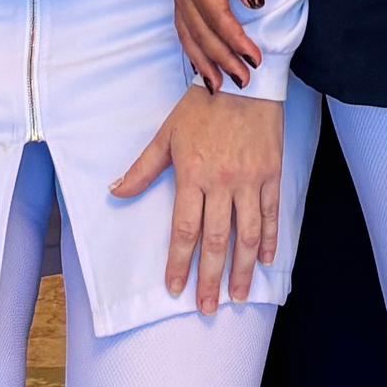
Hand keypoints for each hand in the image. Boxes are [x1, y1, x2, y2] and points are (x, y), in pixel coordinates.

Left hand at [112, 83, 284, 310]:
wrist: (244, 79)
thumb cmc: (202, 105)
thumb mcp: (166, 134)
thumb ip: (142, 168)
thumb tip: (115, 191)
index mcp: (193, 175)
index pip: (184, 230)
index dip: (180, 263)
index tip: (176, 288)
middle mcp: (222, 183)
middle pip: (216, 241)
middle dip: (210, 279)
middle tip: (207, 307)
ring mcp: (250, 180)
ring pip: (247, 235)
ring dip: (244, 270)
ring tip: (239, 296)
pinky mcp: (271, 174)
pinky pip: (270, 214)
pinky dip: (269, 240)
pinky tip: (266, 261)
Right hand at [170, 0, 262, 91]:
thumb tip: (254, 2)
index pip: (216, 17)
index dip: (235, 42)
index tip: (255, 60)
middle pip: (200, 32)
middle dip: (221, 59)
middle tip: (244, 82)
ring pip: (187, 31)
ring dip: (203, 58)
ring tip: (217, 84)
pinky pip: (183, 21)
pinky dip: (191, 44)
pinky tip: (198, 58)